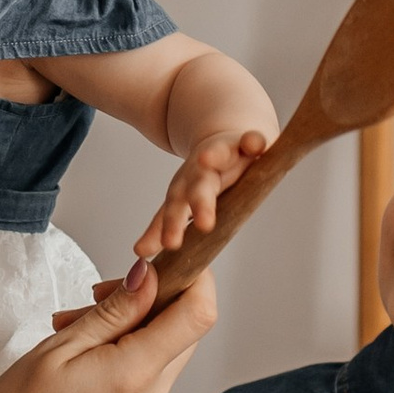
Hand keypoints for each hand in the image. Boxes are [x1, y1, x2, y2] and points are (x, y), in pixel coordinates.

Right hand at [0, 259, 213, 392]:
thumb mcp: (58, 348)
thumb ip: (113, 313)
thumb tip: (150, 277)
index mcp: (134, 373)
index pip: (199, 313)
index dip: (194, 277)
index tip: (167, 262)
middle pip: (183, 333)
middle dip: (153, 302)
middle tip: (99, 297)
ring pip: (162, 357)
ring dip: (133, 333)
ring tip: (78, 330)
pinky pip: (146, 385)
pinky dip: (125, 363)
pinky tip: (83, 366)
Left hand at [137, 126, 272, 260]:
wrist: (224, 142)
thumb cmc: (201, 180)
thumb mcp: (181, 202)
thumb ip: (162, 227)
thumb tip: (139, 253)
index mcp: (185, 190)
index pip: (176, 210)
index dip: (171, 227)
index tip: (166, 246)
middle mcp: (201, 172)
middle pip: (198, 188)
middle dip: (198, 203)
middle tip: (203, 225)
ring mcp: (224, 154)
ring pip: (219, 155)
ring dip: (214, 156)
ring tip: (207, 159)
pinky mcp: (247, 142)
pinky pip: (252, 139)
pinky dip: (253, 140)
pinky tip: (255, 144)